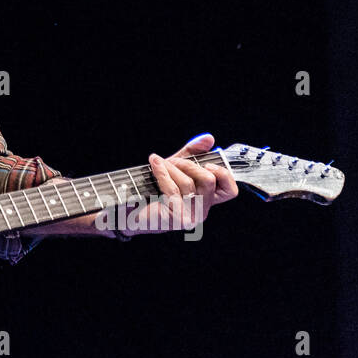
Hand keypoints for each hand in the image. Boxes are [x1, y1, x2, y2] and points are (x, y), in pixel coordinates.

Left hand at [118, 133, 237, 235]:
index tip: (206, 163)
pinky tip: (154, 165)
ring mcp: (190, 217)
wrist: (128, 206)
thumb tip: (209, 138)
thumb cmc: (152, 187)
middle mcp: (201, 211)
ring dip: (171, 167)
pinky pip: (174, 189)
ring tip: (158, 163)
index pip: (230, 191)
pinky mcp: (177, 219)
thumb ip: (193, 153)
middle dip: (188, 164)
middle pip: (209, 179)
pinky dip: (162, 173)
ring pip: (189, 182)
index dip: (223, 174)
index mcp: (206, 200)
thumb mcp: (175, 166)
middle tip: (172, 161)